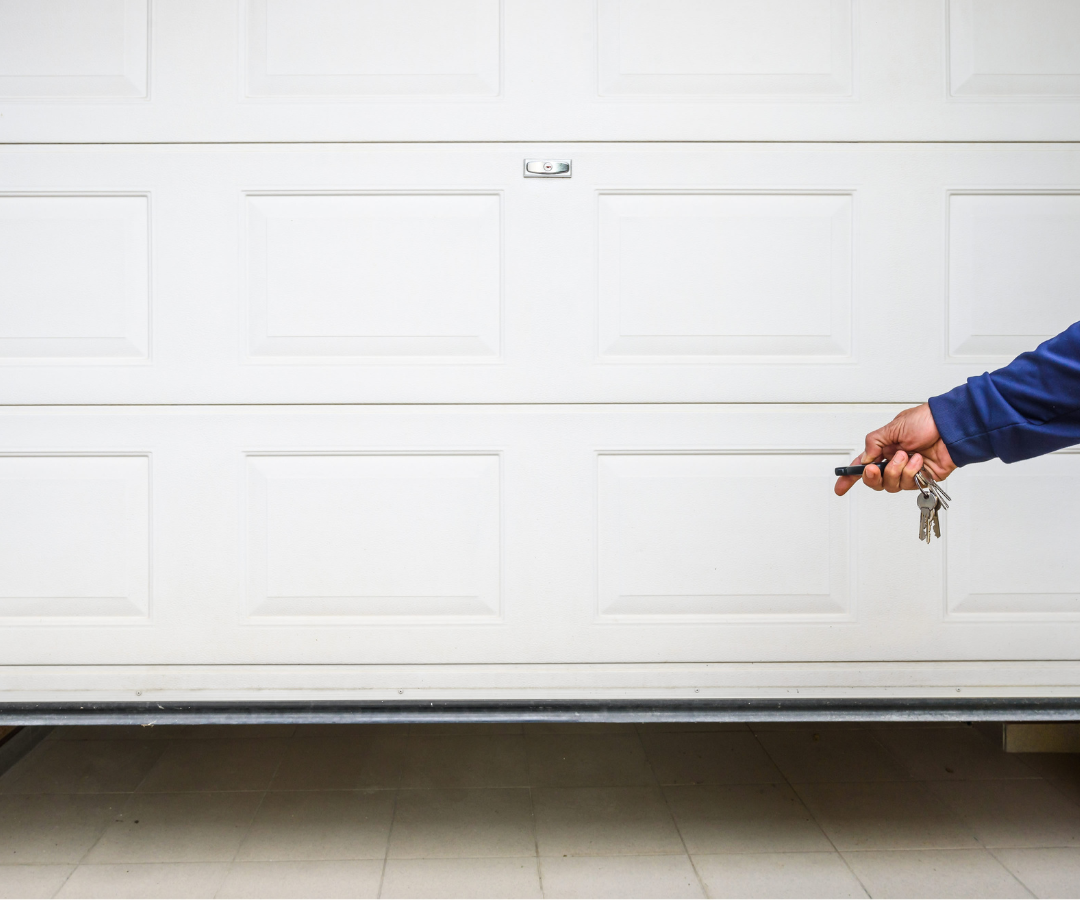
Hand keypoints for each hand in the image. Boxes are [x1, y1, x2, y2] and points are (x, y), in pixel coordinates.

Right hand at [834, 402, 955, 495]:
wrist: (951, 428)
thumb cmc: (926, 421)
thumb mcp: (893, 427)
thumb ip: (874, 443)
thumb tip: (865, 459)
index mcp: (884, 448)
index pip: (863, 466)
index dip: (850, 478)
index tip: (840, 487)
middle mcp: (894, 461)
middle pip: (875, 481)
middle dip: (872, 477)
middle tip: (875, 468)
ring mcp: (908, 471)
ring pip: (891, 485)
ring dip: (896, 470)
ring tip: (906, 455)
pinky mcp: (922, 479)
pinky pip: (908, 484)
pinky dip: (912, 471)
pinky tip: (919, 460)